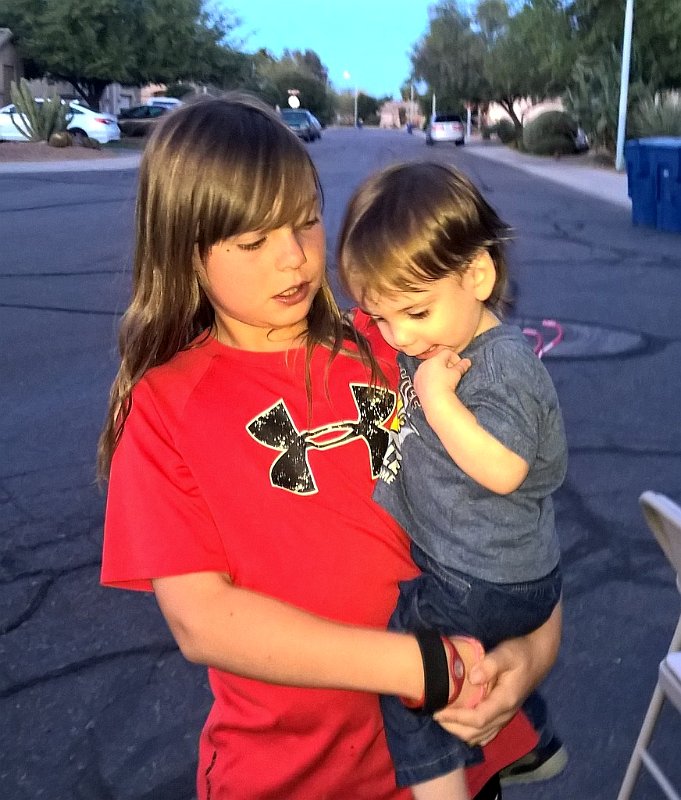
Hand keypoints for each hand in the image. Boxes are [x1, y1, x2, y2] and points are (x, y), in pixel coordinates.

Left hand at [413, 349, 470, 408]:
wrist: (435, 401)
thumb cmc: (445, 385)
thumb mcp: (456, 374)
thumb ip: (461, 366)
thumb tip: (467, 362)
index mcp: (434, 359)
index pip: (446, 352)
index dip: (455, 358)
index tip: (459, 366)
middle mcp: (424, 364)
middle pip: (437, 360)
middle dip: (446, 365)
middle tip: (453, 373)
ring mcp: (418, 374)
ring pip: (429, 368)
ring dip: (438, 372)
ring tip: (445, 381)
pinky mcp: (416, 384)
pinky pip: (424, 377)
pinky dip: (430, 379)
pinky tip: (436, 386)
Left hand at [433, 604, 561, 745]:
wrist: (537, 657)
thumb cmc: (520, 653)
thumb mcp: (507, 653)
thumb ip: (490, 664)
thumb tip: (473, 677)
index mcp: (505, 701)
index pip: (478, 719)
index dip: (457, 718)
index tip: (438, 712)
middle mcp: (505, 714)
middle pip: (476, 733)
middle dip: (454, 728)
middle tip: (435, 715)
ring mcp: (505, 717)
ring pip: (480, 736)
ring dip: (460, 732)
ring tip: (443, 718)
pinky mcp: (503, 715)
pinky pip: (486, 733)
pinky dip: (471, 733)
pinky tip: (459, 723)